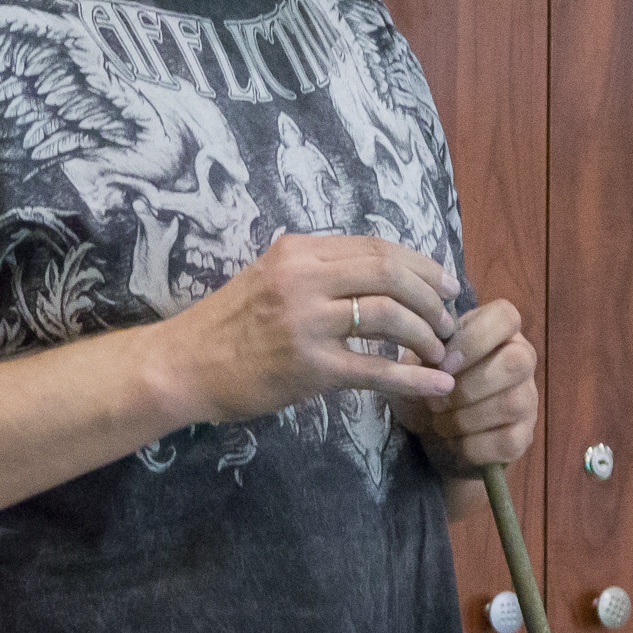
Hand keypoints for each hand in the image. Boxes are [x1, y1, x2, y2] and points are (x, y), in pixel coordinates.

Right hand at [158, 234, 461, 424]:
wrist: (183, 365)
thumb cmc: (228, 324)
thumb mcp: (270, 276)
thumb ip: (318, 270)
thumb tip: (380, 273)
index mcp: (299, 251)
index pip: (376, 248)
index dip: (421, 265)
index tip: (445, 283)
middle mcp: (304, 279)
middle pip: (390, 274)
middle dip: (431, 297)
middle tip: (449, 319)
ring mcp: (306, 323)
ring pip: (389, 317)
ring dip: (426, 334)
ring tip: (440, 351)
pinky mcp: (309, 368)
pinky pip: (375, 369)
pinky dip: (414, 378)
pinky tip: (437, 384)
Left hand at [392, 299, 537, 476]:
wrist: (429, 432)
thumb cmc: (427, 384)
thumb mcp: (419, 361)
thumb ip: (426, 350)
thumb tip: (435, 353)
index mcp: (496, 332)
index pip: (506, 317)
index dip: (474, 339)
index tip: (443, 364)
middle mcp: (522, 360)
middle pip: (517, 362)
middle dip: (468, 385)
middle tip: (435, 400)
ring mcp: (528, 399)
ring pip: (512, 403)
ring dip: (466, 417)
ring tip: (439, 422)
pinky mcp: (523, 436)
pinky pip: (508, 441)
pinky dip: (472, 445)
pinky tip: (454, 441)